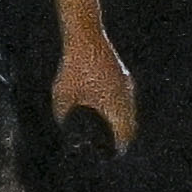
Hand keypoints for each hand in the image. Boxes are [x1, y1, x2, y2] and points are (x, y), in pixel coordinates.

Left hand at [49, 17, 134, 153]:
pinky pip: (124, 97)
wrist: (85, 36)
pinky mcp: (122, 74)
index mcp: (115, 106)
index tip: (114, 156)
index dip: (120, 148)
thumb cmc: (74, 68)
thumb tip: (61, 129)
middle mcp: (126, 97)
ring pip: (128, 110)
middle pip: (130, 125)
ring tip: (110, 131)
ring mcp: (126, 84)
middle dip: (121, 137)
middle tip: (111, 148)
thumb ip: (62, 115)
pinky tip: (107, 108)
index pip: (125, 135)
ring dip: (121, 121)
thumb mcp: (62, 95)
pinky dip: (118, 107)